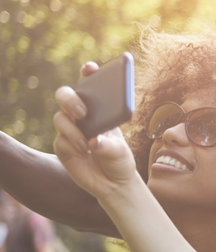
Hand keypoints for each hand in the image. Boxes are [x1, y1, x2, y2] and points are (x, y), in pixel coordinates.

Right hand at [52, 83, 137, 199]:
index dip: (88, 72)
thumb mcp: (120, 151)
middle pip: (65, 95)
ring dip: (74, 131)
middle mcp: (81, 115)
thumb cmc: (119, 159)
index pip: (90, 84)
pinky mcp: (62, 146)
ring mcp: (70, 129)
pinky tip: (85, 153)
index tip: (90, 68)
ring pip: (60, 119)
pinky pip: (60, 140)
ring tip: (88, 145)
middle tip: (83, 111)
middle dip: (70, 99)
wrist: (112, 183)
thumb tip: (94, 141)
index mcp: (100, 108)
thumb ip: (108, 145)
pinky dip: (72, 145)